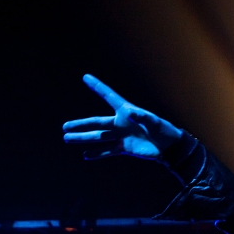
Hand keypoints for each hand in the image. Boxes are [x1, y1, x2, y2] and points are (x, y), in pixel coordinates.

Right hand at [63, 74, 181, 159]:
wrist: (169, 146)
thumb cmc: (163, 130)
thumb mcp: (154, 121)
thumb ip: (142, 116)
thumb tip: (129, 113)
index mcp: (126, 111)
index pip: (109, 96)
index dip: (98, 87)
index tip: (86, 77)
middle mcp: (120, 123)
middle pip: (97, 122)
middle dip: (80, 124)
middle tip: (64, 127)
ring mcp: (121, 136)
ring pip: (98, 137)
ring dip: (83, 138)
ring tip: (67, 139)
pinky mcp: (124, 147)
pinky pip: (108, 150)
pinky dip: (98, 153)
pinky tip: (86, 155)